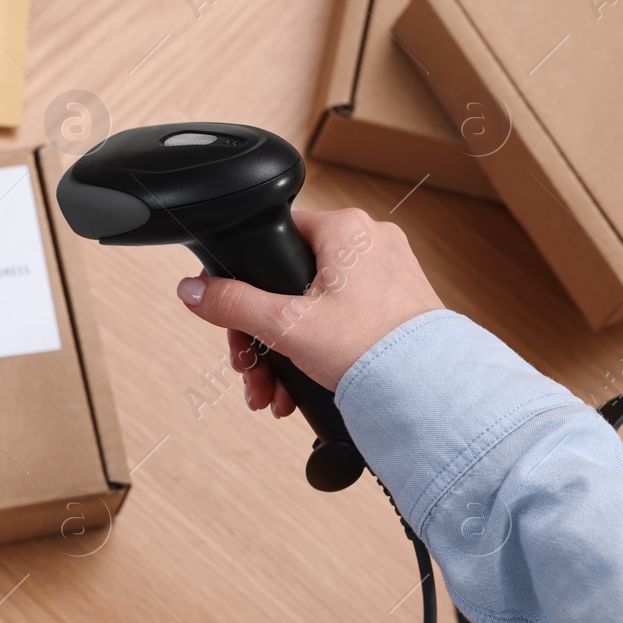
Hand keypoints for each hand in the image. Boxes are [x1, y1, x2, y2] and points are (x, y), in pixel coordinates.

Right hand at [174, 208, 443, 415]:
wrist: (430, 394)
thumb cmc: (373, 350)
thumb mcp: (284, 326)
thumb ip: (231, 304)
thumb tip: (192, 290)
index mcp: (345, 228)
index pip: (274, 238)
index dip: (243, 283)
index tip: (233, 321)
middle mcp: (371, 243)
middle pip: (288, 283)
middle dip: (261, 336)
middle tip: (250, 368)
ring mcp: (388, 275)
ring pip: (312, 307)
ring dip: (282, 352)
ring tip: (272, 390)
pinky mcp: (397, 307)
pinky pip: (340, 322)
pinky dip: (315, 352)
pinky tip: (299, 387)